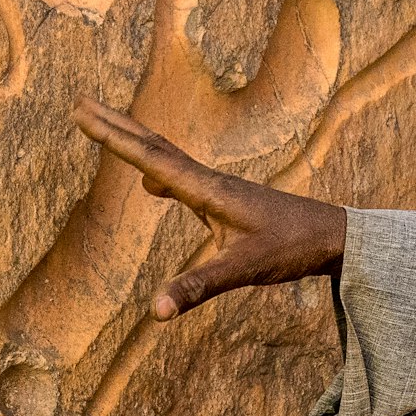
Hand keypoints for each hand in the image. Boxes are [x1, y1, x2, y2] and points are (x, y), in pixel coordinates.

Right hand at [74, 100, 347, 318]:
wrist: (335, 236)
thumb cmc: (292, 248)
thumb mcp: (242, 271)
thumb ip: (198, 288)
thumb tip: (155, 312)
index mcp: (208, 190)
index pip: (150, 159)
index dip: (113, 137)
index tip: (81, 113)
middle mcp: (209, 181)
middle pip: (153, 147)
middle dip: (115, 126)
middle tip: (80, 102)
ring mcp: (218, 189)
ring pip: (167, 158)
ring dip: (134, 143)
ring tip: (106, 129)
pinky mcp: (227, 201)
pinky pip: (181, 178)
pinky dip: (158, 170)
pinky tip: (152, 185)